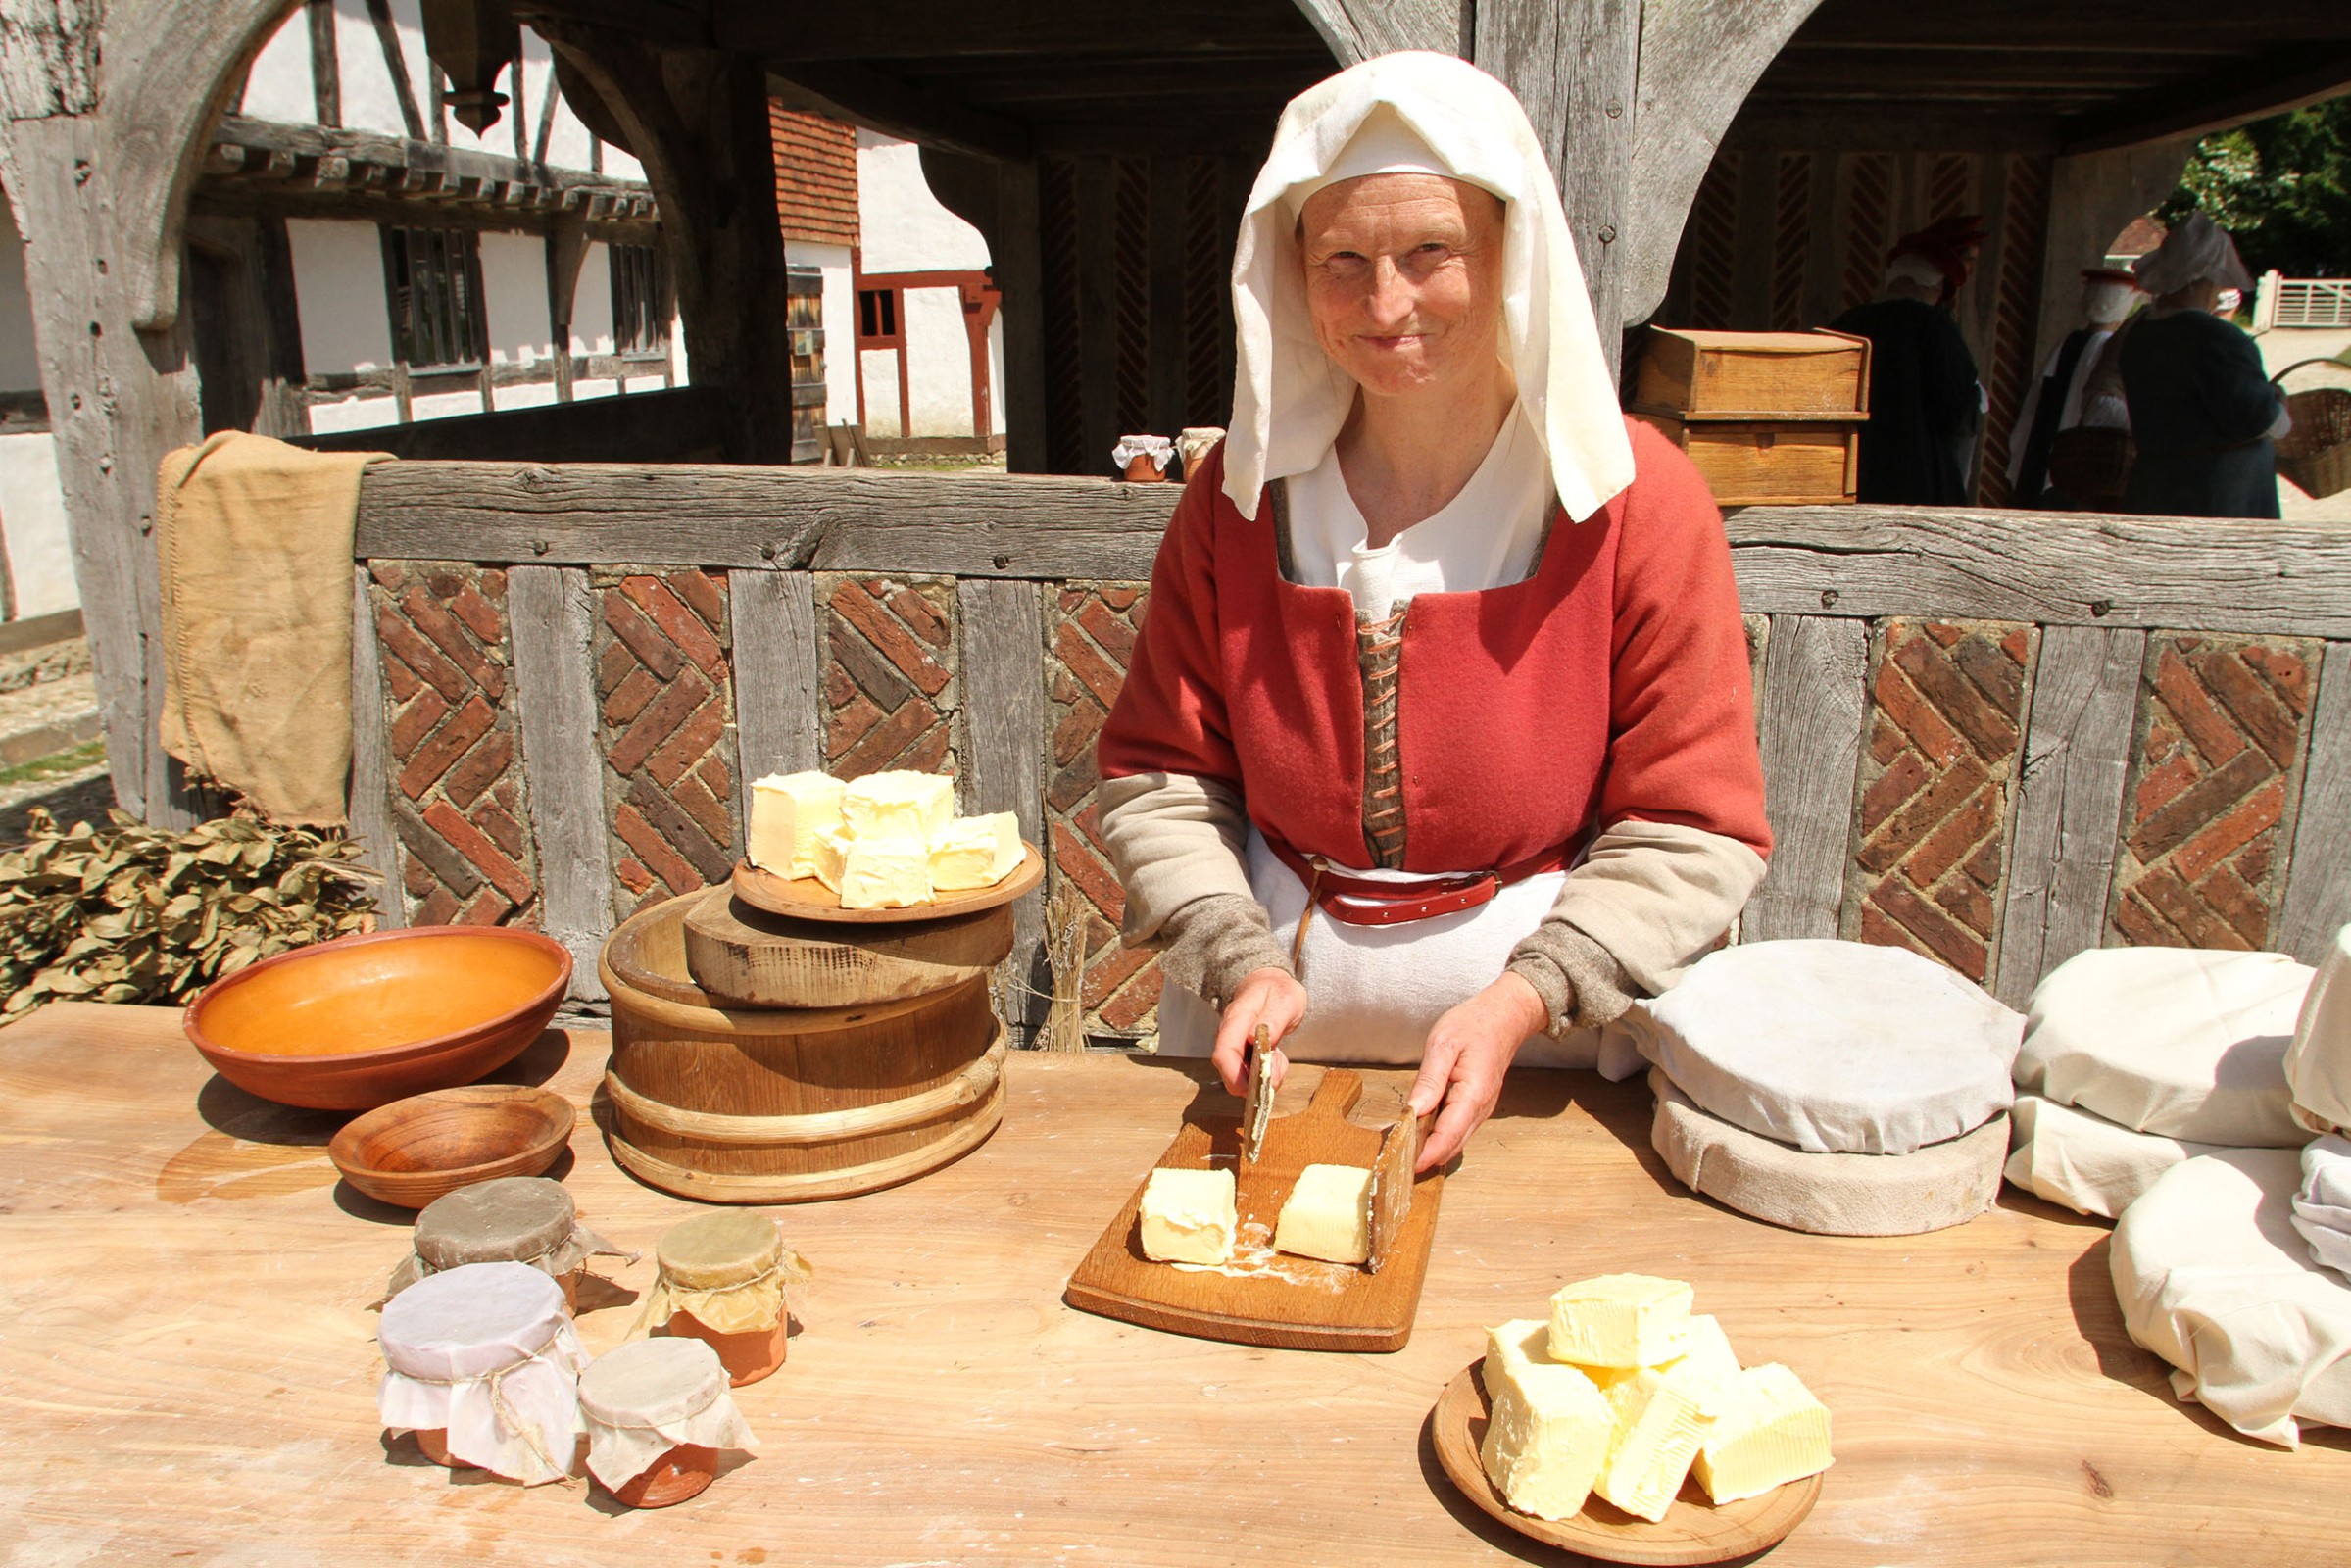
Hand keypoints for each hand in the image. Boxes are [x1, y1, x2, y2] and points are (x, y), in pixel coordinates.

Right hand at [1211, 966, 1305, 1094]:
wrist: (1273, 985)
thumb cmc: (1278, 991)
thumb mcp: (1286, 1001)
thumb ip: (1273, 1020)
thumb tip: (1253, 1038)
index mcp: (1237, 1018)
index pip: (1224, 1051)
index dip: (1233, 1074)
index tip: (1251, 1088)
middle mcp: (1230, 1033)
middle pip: (1228, 1068)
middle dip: (1250, 1082)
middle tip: (1274, 1080)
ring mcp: (1235, 1043)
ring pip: (1240, 1073)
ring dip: (1262, 1077)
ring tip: (1280, 1061)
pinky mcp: (1242, 1051)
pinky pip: (1250, 1070)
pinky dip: (1266, 1072)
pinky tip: (1278, 1059)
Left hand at [1408, 972, 1546, 1172]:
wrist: (1504, 1017)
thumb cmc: (1474, 1025)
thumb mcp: (1443, 1044)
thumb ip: (1429, 1080)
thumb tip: (1414, 1111)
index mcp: (1473, 1094)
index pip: (1448, 1135)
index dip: (1426, 1154)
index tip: (1405, 1165)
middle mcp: (1480, 1109)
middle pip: (1452, 1145)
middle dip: (1425, 1156)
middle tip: (1395, 1159)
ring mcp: (1480, 1110)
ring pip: (1455, 1140)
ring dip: (1431, 1148)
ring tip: (1402, 1148)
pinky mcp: (1476, 1107)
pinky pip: (1457, 1129)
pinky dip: (1438, 1136)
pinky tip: (1418, 1130)